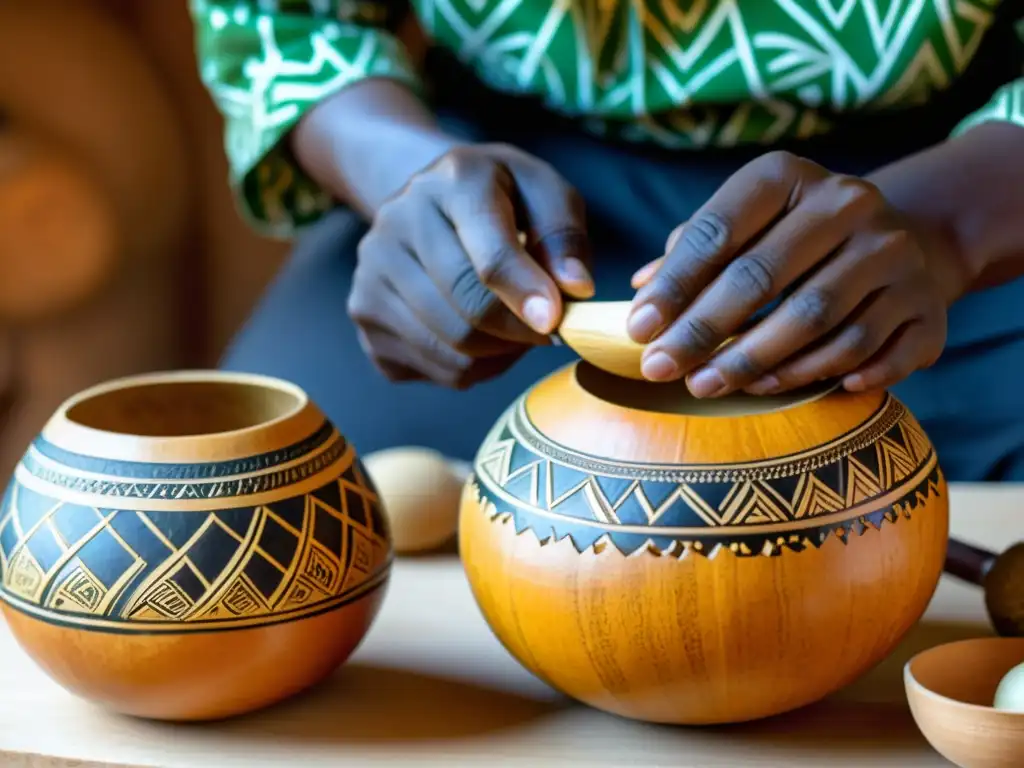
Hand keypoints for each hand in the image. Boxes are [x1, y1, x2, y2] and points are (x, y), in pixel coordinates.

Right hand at [348, 143, 593, 387]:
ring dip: (497, 354)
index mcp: (452, 182)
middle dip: (517, 333)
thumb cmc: (500, 198)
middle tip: (544, 330)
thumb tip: (574, 290)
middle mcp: (397, 223)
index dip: (526, 296)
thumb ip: (564, 236)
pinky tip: (478, 334)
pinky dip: (470, 367)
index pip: (489, 257)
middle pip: (467, 312)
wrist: (430, 197)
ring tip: (511, 328)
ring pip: (451, 350)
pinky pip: (433, 370)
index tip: (555, 322)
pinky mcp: (364, 315)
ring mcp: (371, 272)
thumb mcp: (544, 193)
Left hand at [626, 151, 967, 396]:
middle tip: (661, 369)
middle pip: (761, 278)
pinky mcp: (927, 303)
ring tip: (706, 385)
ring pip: (814, 321)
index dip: (674, 286)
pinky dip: (820, 375)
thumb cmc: (791, 238)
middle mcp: (848, 203)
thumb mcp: (743, 226)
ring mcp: (895, 252)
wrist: (899, 239)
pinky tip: (778, 388)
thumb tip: (640, 290)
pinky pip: (866, 353)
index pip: (718, 231)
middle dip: (703, 332)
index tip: (638, 331)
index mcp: (788, 175)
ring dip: (752, 362)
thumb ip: (692, 254)